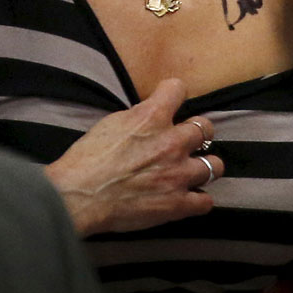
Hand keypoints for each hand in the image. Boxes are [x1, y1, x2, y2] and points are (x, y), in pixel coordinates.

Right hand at [45, 78, 223, 236]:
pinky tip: (190, 199)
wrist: (78, 197)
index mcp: (152, 116)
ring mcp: (178, 174)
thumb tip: (150, 116)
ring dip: (204, 167)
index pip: (178, 89)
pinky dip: (199, 201)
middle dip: (197, 133)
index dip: (174, 95)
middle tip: (187, 142)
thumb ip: (138, 116)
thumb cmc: (86, 160)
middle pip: (205, 128)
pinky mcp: (176, 204)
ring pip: (214, 165)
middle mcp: (172, 142)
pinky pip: (204, 202)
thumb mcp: (111, 123)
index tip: (171, 102)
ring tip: (193, 171)